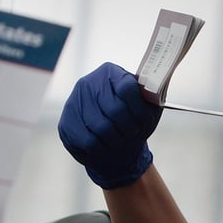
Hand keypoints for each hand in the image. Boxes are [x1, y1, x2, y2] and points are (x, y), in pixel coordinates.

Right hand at [58, 62, 163, 188]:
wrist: (114, 142)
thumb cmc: (133, 121)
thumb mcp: (148, 107)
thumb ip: (152, 96)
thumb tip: (156, 88)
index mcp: (112, 73)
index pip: (127, 88)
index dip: (138, 111)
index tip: (144, 122)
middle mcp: (89, 82)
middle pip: (115, 110)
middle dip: (129, 129)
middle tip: (132, 134)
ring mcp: (74, 101)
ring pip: (102, 128)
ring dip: (117, 140)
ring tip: (120, 141)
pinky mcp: (65, 122)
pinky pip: (89, 142)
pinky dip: (103, 149)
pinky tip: (105, 146)